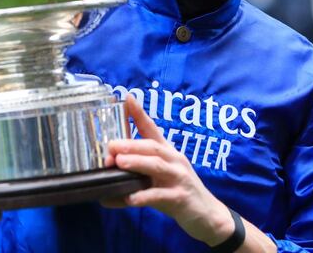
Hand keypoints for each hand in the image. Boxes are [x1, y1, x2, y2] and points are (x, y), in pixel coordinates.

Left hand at [103, 96, 233, 246]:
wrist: (207, 214)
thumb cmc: (178, 192)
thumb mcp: (159, 180)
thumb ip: (135, 179)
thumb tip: (106, 185)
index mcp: (167, 152)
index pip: (152, 128)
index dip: (139, 113)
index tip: (126, 98)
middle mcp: (174, 161)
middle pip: (153, 146)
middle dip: (131, 144)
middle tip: (111, 145)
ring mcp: (179, 178)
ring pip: (158, 166)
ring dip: (137, 163)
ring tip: (120, 163)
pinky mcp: (181, 198)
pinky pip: (160, 196)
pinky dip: (144, 197)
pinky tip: (131, 199)